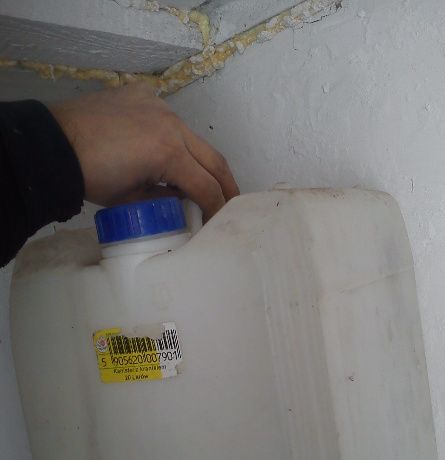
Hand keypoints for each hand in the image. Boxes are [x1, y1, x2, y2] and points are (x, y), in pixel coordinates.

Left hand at [49, 83, 238, 220]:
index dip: (217, 208)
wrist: (55, 143)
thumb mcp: (133, 200)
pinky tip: (166, 152)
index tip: (220, 222)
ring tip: (199, 180)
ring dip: (200, 160)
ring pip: (193, 138)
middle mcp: (172, 125)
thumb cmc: (91, 177)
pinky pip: (170, 120)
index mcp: (169, 154)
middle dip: (226, 184)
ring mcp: (160, 107)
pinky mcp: (145, 96)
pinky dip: (175, 139)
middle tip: (231, 202)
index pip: (206, 186)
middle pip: (213, 159)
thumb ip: (166, 200)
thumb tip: (183, 200)